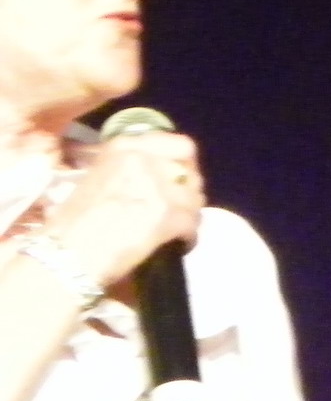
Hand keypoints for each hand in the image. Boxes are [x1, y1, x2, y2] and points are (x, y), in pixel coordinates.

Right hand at [42, 131, 203, 287]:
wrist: (66, 256)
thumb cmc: (73, 224)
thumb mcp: (98, 179)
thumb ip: (132, 171)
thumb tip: (160, 177)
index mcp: (125, 148)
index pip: (179, 144)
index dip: (185, 163)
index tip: (182, 178)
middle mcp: (145, 160)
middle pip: (190, 173)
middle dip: (188, 192)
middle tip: (180, 208)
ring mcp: (159, 187)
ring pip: (195, 199)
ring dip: (189, 215)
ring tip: (176, 229)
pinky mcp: (169, 215)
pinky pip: (193, 224)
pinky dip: (188, 237)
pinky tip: (178, 245)